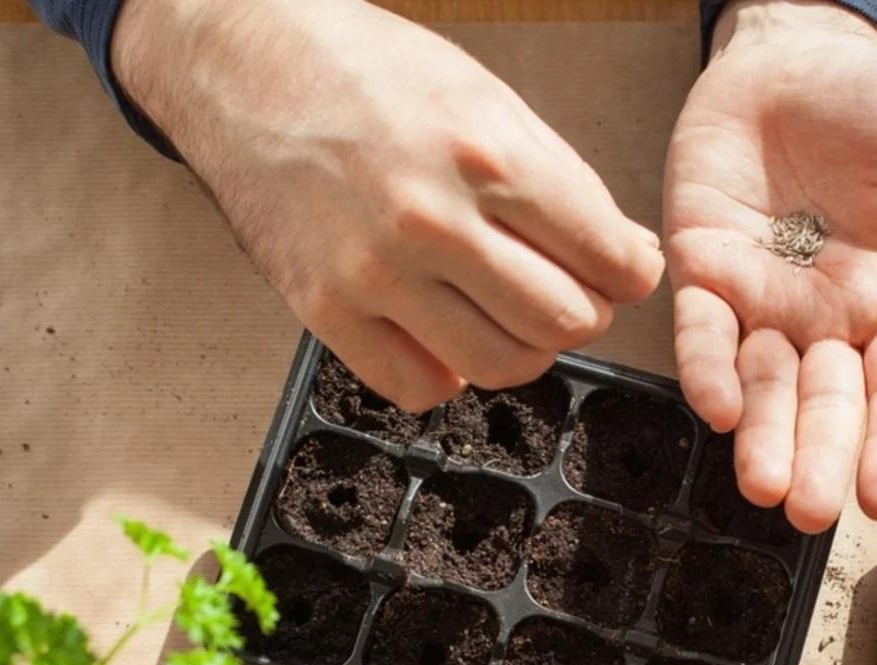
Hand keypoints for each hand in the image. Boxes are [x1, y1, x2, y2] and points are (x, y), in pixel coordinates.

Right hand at [115, 0, 664, 409]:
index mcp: (486, 155)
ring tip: (508, 314)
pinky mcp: (324, 307)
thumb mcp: (487, 99)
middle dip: (582, 312)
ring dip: (522, 349)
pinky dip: (447, 374)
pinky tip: (444, 332)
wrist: (247, 64)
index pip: (608, 259)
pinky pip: (418, 387)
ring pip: (500, 364)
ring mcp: (374, 271)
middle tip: (566, 291)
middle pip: (563, 322)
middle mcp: (432, 219)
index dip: (629, 274)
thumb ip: (563, 183)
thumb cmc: (367, 73)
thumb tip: (628, 255)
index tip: (620, 271)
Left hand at [664, 0, 876, 532]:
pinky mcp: (701, 270)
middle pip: (826, 404)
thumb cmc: (873, 106)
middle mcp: (824, 318)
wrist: (788, 58)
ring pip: (762, 385)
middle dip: (818, 458)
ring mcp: (760, 301)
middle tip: (811, 512)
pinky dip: (706, 368)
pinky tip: (716, 408)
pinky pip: (701, 331)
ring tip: (762, 488)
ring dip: (761, 437)